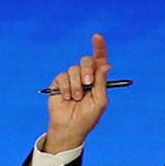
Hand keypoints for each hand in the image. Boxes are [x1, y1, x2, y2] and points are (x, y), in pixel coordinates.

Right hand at [43, 33, 110, 153]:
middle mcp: (85, 76)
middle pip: (86, 61)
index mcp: (98, 79)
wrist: (70, 128)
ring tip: (76, 98)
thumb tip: (105, 66)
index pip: (99, 59)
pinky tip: (67, 97)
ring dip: (76, 85)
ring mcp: (71, 79)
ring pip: (73, 69)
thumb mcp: (100, 102)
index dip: (99, 47)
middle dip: (87, 70)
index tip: (97, 37)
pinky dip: (66, 87)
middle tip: (88, 83)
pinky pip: (62, 77)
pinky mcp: (58, 83)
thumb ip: (102, 83)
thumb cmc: (88, 117)